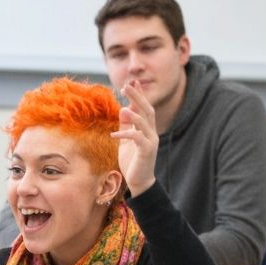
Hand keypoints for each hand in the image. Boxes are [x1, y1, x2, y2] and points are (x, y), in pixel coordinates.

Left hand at [112, 79, 157, 196]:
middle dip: (138, 97)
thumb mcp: (127, 141)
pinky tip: (114, 134)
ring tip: (123, 107)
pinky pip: (137, 138)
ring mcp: (150, 141)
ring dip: (134, 114)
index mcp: (147, 129)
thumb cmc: (132, 161)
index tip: (132, 82)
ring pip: (144, 123)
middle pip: (147, 110)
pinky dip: (126, 134)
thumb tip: (123, 110)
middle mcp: (151, 132)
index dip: (139, 95)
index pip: (144, 108)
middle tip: (127, 85)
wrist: (140, 181)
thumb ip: (126, 126)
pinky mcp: (146, 151)